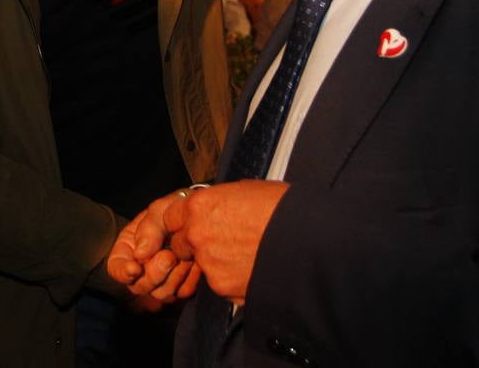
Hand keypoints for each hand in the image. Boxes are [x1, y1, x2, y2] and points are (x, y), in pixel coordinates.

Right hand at [108, 191, 186, 294]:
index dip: (124, 272)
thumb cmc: (175, 209)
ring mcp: (162, 281)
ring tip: (184, 254)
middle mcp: (142, 269)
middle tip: (169, 255)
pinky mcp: (182, 286)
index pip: (117, 269)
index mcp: (129, 249)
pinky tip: (194, 261)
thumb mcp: (160, 210)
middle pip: (139, 287)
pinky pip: (183, 292)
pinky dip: (190, 278)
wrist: (200, 215)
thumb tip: (140, 255)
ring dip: (175, 275)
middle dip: (154, 273)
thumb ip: (149, 228)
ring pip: (161, 293)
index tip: (136, 268)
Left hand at [161, 180, 288, 305]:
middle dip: (195, 244)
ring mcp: (209, 264)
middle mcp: (197, 234)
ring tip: (247, 254)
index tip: (189, 225)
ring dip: (217, 262)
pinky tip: (254, 268)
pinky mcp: (223, 287)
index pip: (169, 216)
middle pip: (181, 244)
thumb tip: (215, 208)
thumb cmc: (282, 207)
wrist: (308, 238)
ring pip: (202, 265)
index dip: (181, 222)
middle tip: (222, 241)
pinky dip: (232, 278)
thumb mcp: (244, 191)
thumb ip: (219, 202)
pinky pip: (220, 283)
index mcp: (200, 205)